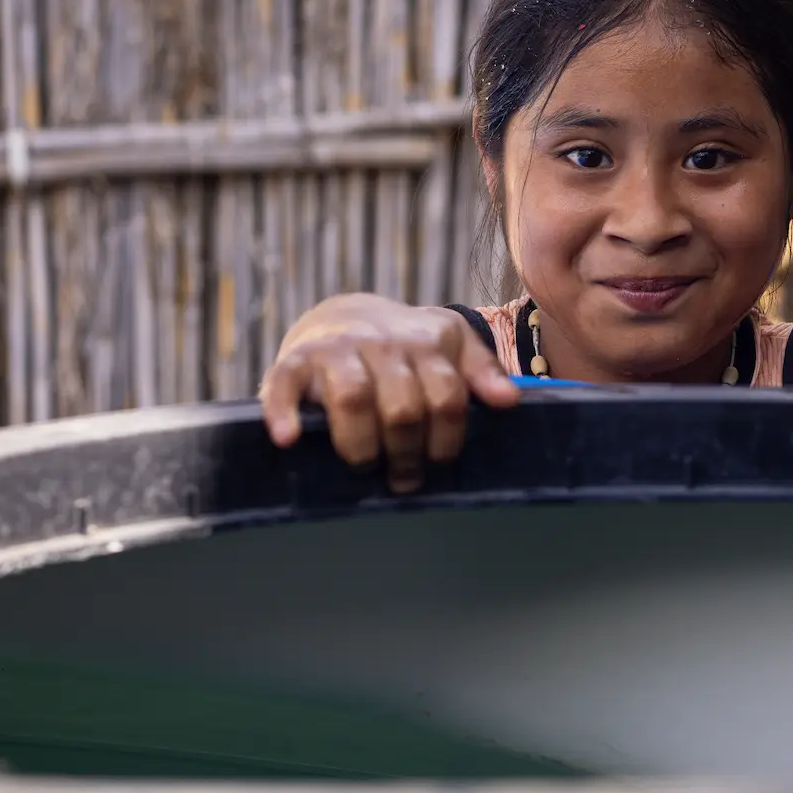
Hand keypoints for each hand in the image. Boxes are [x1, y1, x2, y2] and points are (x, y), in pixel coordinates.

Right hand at [259, 294, 518, 492]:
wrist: (342, 313)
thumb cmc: (405, 346)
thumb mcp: (450, 347)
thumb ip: (481, 371)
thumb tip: (508, 401)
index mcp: (426, 343)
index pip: (447, 395)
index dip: (446, 440)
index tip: (439, 464)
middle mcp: (383, 344)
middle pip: (403, 405)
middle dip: (406, 452)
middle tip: (404, 479)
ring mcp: (337, 351)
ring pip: (354, 396)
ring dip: (361, 443)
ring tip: (365, 467)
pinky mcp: (295, 360)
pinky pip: (284, 384)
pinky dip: (284, 412)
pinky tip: (289, 439)